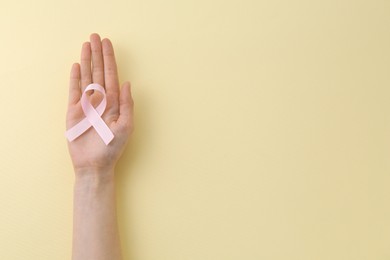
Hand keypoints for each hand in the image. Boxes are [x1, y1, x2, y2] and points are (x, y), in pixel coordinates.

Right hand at [66, 33, 133, 174]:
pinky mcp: (74, 111)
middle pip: (98, 72)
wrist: (95, 165)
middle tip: (95, 36)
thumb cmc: (113, 148)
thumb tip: (127, 83)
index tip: (108, 43)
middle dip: (97, 54)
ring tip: (85, 45)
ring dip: (86, 61)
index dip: (110, 59)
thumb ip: (127, 104)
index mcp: (114, 102)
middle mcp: (100, 100)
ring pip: (86, 77)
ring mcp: (86, 104)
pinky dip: (75, 78)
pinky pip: (74, 91)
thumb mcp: (126, 126)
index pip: (111, 75)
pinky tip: (76, 66)